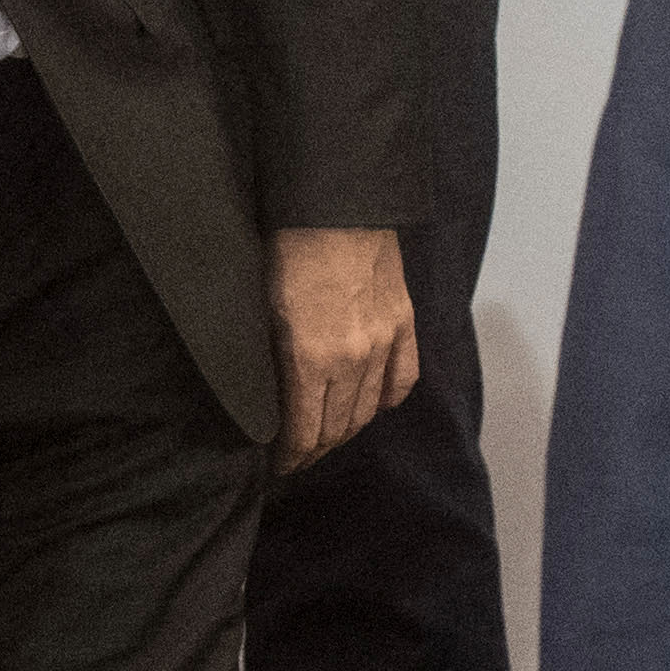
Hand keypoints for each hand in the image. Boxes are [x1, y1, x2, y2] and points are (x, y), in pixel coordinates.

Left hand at [269, 226, 417, 467]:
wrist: (336, 203)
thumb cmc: (286, 250)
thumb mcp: (264, 311)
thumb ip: (274, 362)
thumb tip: (273, 400)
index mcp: (309, 360)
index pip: (303, 433)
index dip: (291, 458)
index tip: (279, 467)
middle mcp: (351, 361)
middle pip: (336, 429)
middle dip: (315, 449)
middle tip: (300, 456)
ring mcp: (383, 343)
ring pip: (367, 411)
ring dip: (347, 430)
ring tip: (329, 436)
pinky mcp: (404, 324)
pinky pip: (403, 380)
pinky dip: (387, 401)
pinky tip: (373, 408)